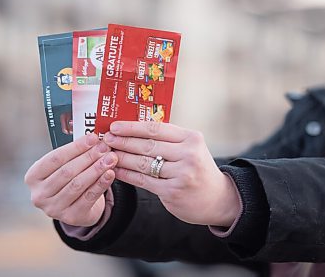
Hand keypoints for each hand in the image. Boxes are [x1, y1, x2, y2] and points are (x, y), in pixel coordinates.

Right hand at [25, 133, 117, 226]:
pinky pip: (88, 197)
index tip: (92, 137)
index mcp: (33, 177)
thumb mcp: (63, 166)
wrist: (74, 207)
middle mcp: (39, 194)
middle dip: (88, 157)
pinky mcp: (71, 217)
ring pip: (78, 184)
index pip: (54, 158)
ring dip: (96, 169)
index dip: (75, 147)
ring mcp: (53, 208)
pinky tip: (110, 174)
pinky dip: (101, 184)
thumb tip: (93, 138)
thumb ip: (73, 153)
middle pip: (67, 172)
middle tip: (104, 147)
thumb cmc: (68, 179)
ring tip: (110, 158)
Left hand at [104, 121, 239, 226]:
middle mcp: (188, 154)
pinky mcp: (173, 191)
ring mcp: (181, 174)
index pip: (156, 129)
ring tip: (107, 154)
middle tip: (106, 139)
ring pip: (143, 163)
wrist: (219, 198)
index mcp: (191, 138)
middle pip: (148, 145)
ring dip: (122, 158)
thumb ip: (168, 139)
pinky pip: (144, 181)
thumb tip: (133, 129)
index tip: (114, 126)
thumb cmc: (198, 168)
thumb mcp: (190, 148)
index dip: (132, 127)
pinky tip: (116, 171)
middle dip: (123, 142)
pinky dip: (127, 175)